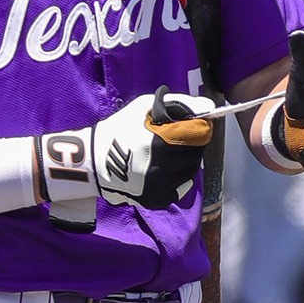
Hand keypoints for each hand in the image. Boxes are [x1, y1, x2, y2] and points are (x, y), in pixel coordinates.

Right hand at [37, 88, 215, 225]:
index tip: (190, 124)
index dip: (199, 125)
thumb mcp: (145, 106)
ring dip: (185, 159)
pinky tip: (162, 169)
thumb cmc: (121, 128)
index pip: (200, 133)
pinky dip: (177, 176)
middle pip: (197, 151)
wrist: (94, 162)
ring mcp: (161, 185)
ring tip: (168, 153)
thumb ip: (179, 103)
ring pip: (191, 169)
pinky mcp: (158, 199)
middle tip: (176, 138)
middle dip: (191, 142)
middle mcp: (164, 165)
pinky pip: (182, 186)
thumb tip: (209, 105)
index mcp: (161, 140)